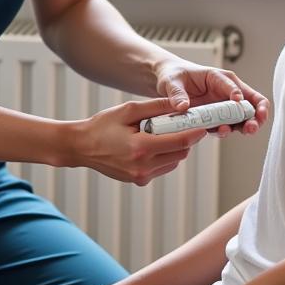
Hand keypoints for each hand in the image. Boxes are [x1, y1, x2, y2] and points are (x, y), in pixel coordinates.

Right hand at [71, 97, 206, 184]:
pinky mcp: (139, 180)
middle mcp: (143, 166)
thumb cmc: (102, 126)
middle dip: (186, 138)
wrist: (81, 147)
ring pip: (174, 162)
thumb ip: (155, 107)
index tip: (203, 123)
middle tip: (182, 123)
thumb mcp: (128, 110)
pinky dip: (164, 155)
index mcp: (140, 147)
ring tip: (162, 132)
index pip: (179, 141)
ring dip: (175, 147)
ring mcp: (141, 176)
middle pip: (180, 153)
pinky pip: (162, 167)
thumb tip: (180, 104)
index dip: (195, 132)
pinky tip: (152, 143)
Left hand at [154, 57, 269, 136]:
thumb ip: (177, 93)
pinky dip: (229, 131)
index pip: (234, 85)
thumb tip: (182, 107)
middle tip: (253, 124)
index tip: (237, 102)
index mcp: (218, 78)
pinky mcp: (217, 119)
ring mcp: (223, 106)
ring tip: (247, 131)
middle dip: (256, 113)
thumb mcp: (171, 81)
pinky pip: (228, 126)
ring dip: (247, 125)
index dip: (238, 94)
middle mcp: (225, 92)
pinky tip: (224, 132)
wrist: (168, 84)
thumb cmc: (174, 76)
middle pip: (249, 101)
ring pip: (243, 117)